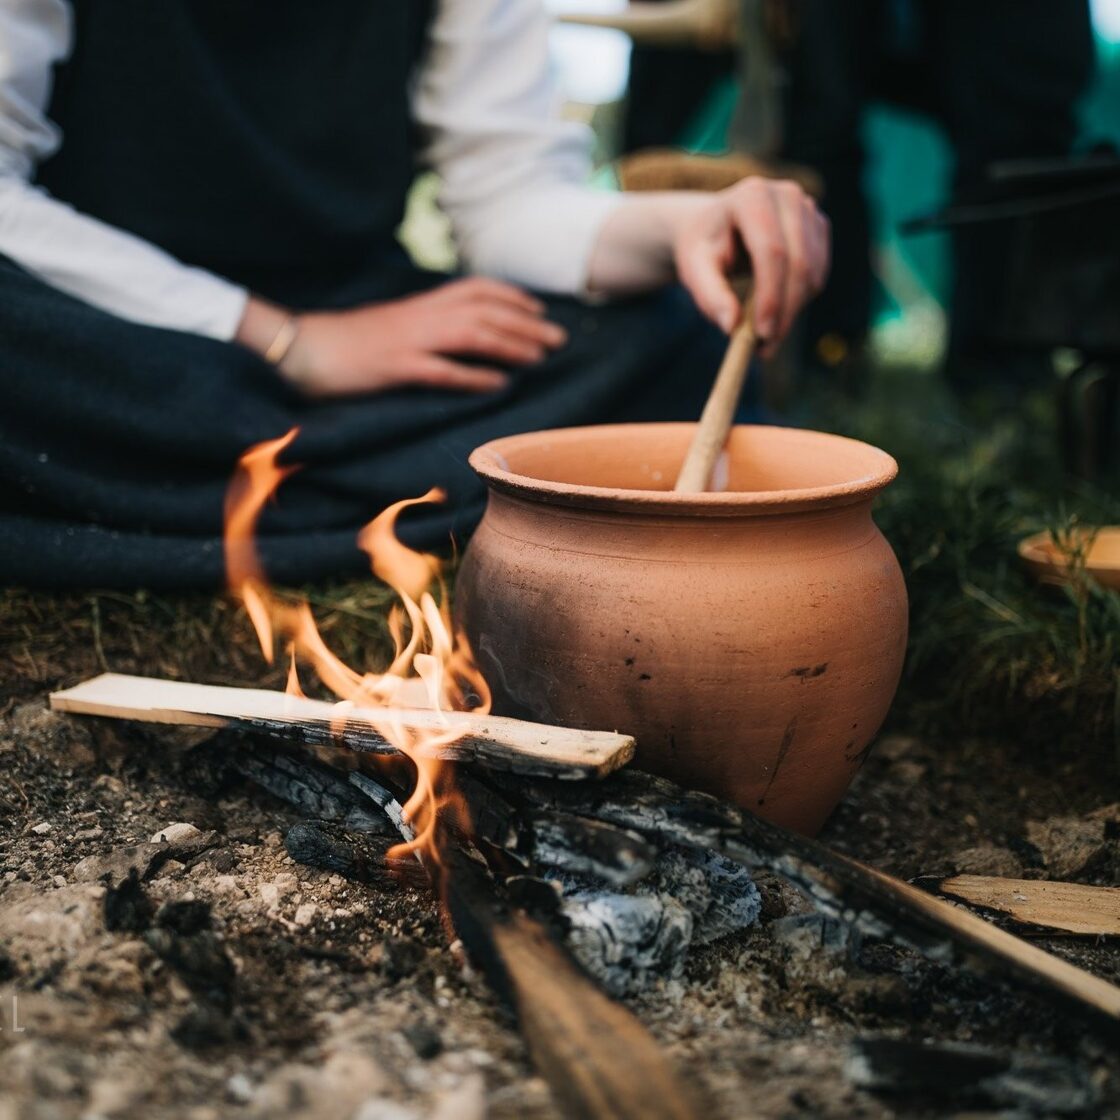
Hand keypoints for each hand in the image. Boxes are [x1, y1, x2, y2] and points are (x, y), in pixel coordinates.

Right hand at [238, 278, 567, 397]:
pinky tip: (499, 385)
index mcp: (420, 305)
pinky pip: (442, 370)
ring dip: (510, 345)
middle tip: (559, 340)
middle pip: (485, 312)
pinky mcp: (395, 367)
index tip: (540, 310)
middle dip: (526, 324)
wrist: (300, 347)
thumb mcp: (394, 326)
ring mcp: (409, 341)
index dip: (513, 297)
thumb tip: (460, 337)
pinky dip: (474, 376)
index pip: (477, 289)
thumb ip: (427, 326)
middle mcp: (421, 316)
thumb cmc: (348, 342)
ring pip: (472, 334)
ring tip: (540, 358)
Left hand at [672, 178, 829, 356]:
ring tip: (764, 337)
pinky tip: (775, 312)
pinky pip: (818, 275)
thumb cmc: (703, 248)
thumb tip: (731, 326)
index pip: (772, 251)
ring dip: (792, 312)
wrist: (716, 227)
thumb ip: (709, 296)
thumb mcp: (694, 270)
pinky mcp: (819, 227)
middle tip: (765, 348)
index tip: (762, 334)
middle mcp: (787, 196)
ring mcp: (808, 209)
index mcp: (752, 197)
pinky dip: (799, 301)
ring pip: (813, 273)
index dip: (771, 295)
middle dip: (785, 311)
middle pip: (799, 263)